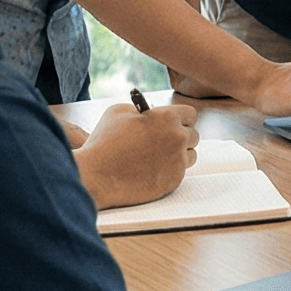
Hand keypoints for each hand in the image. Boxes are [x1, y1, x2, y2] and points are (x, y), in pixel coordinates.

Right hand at [73, 103, 197, 209]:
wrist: (97, 175)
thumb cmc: (104, 142)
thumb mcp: (118, 112)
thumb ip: (140, 110)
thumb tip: (149, 114)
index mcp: (167, 117)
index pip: (190, 114)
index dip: (181, 118)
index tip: (176, 122)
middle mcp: (178, 137)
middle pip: (193, 135)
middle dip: (181, 136)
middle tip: (168, 140)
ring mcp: (178, 161)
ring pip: (191, 155)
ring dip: (180, 155)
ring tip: (162, 156)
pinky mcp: (174, 181)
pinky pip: (180, 173)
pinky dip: (170, 171)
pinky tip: (154, 170)